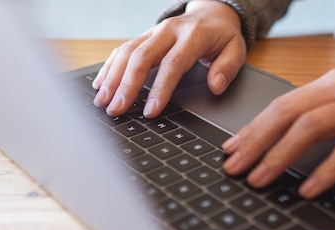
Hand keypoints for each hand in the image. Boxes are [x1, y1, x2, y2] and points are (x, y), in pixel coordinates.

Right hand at [92, 0, 245, 117]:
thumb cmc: (221, 37)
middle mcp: (167, 31)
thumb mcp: (235, 49)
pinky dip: (109, 68)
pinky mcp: (143, 37)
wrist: (211, 13)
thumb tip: (215, 85)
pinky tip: (99, 85)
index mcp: (192, 35)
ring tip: (102, 102)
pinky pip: (122, 50)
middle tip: (116, 109)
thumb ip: (227, 68)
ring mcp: (152, 32)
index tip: (150, 111)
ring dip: (112, 78)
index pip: (172, 64)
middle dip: (126, 86)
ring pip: (127, 52)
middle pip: (141, 57)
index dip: (160, 89)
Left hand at [223, 65, 334, 198]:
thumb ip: (321, 119)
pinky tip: (309, 188)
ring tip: (260, 180)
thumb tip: (281, 146)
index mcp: (331, 83)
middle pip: (287, 113)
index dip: (252, 128)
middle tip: (233, 168)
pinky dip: (326, 169)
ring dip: (280, 156)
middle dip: (255, 142)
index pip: (280, 105)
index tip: (230, 150)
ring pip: (312, 127)